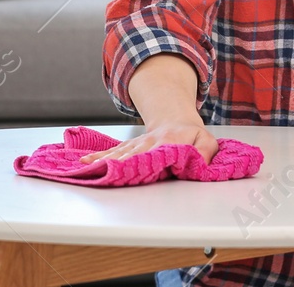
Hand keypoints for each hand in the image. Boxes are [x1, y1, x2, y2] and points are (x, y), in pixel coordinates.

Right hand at [77, 120, 217, 165]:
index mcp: (168, 142)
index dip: (142, 163)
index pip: (154, 155)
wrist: (177, 119)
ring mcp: (137, 144)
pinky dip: (98, 156)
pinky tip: (85, 161)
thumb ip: (206, 152)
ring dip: (103, 161)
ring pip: (119, 153)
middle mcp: (149, 142)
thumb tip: (198, 164)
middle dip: (116, 165)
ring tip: (86, 169)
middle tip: (100, 173)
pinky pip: (113, 151)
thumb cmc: (192, 135)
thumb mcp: (207, 141)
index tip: (128, 171)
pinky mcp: (130, 146)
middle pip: (131, 156)